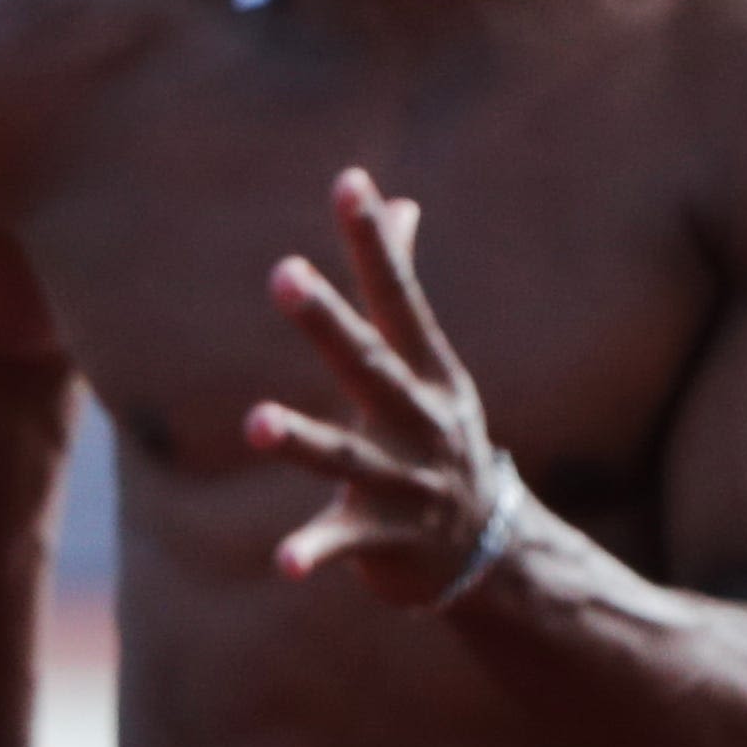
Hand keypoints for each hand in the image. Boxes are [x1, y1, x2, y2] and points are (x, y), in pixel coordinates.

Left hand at [244, 168, 526, 607]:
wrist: (490, 552)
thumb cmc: (438, 438)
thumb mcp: (429, 364)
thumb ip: (401, 282)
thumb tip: (398, 200)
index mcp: (426, 373)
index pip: (398, 296)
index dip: (375, 243)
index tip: (350, 182)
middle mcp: (419, 421)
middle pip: (369, 364)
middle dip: (328, 321)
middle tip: (284, 272)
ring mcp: (406, 482)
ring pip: (347, 458)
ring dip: (304, 441)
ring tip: (257, 422)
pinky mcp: (385, 539)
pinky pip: (345, 543)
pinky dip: (316, 552)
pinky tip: (284, 563)